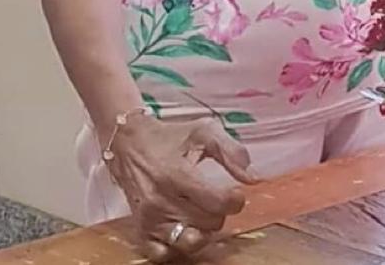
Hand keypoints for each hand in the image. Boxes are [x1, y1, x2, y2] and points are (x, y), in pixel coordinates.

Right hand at [105, 115, 257, 261]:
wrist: (130, 144)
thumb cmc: (172, 137)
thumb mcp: (205, 132)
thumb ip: (232, 152)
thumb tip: (254, 178)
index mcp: (177, 174)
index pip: (218, 203)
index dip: (235, 200)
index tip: (236, 193)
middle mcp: (161, 200)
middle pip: (208, 223)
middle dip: (221, 212)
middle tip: (217, 199)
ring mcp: (149, 219)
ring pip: (189, 242)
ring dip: (205, 231)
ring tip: (205, 214)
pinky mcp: (140, 230)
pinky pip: (162, 254)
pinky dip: (178, 246)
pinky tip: (185, 229)